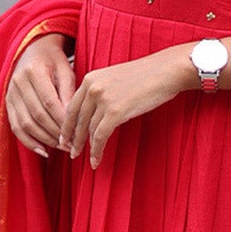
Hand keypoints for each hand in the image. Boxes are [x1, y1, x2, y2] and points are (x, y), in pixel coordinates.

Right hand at [5, 33, 75, 155]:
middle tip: (72, 145)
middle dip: (55, 133)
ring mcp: (10, 94)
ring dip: (45, 139)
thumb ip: (68, 93)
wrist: (33, 51)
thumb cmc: (54, 62)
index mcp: (34, 70)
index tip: (77, 133)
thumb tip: (72, 120)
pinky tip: (44, 150)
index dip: (62, 120)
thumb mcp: (66, 71)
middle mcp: (18, 82)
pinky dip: (29, 142)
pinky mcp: (7, 104)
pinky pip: (16, 127)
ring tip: (62, 147)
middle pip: (37, 115)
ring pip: (25, 124)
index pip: (49, 101)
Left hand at [60, 48, 187, 168]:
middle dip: (73, 139)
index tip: (65, 138)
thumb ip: (100, 92)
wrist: (165, 70)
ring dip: (86, 147)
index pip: (72, 106)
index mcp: (90, 78)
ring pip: (89, 130)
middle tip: (71, 152)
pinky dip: (97, 151)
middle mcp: (92, 87)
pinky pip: (100, 136)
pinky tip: (96, 160)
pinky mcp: (115, 111)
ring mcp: (103, 99)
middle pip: (77, 120)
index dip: (67, 125)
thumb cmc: (146, 75)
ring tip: (85, 159)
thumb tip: (93, 114)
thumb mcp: (114, 79)